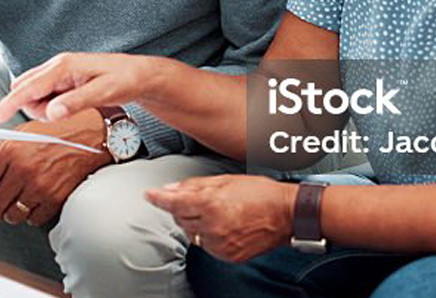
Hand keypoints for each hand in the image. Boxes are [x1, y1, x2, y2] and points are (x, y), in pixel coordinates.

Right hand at [0, 52, 183, 123]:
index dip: (9, 103)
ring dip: (46, 109)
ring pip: (34, 96)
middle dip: (36, 108)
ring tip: (76, 105)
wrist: (139, 75)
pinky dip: (53, 106)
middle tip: (65, 111)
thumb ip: (76, 102)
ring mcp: (58, 73)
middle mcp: (57, 66)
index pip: (29, 87)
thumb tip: (51, 112)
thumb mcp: (104, 92)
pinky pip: (44, 97)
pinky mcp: (61, 81)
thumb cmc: (124, 79)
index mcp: (63, 66)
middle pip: (26, 92)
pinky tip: (73, 103)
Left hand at [0, 109, 112, 225]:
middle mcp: (23, 168)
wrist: (90, 138)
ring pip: (12, 216)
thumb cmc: (57, 133)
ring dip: (10, 215)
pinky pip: (33, 219)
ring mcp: (39, 186)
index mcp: (11, 150)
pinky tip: (34, 205)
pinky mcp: (55, 198)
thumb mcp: (23, 133)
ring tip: (14, 207)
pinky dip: (31, 216)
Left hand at [146, 175, 296, 262]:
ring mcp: (220, 243)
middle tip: (197, 198)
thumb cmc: (260, 193)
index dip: (158, 198)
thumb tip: (171, 188)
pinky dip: (207, 235)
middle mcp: (213, 226)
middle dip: (182, 207)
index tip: (149, 195)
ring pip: (191, 234)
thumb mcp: (226, 180)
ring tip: (214, 211)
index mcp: (211, 204)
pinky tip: (220, 224)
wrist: (286, 215)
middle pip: (180, 218)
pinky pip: (206, 246)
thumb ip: (196, 185)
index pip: (174, 203)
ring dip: (194, 222)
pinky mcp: (227, 255)